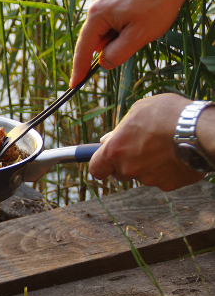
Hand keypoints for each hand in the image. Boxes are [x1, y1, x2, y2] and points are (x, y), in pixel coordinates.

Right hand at [70, 0, 214, 87]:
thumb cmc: (158, 4)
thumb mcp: (138, 36)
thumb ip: (116, 54)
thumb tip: (103, 63)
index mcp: (97, 14)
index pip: (83, 48)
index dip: (79, 68)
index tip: (74, 85)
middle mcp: (96, 4)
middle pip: (95, 38)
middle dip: (110, 47)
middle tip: (135, 41)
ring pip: (106, 29)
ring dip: (120, 35)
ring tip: (143, 25)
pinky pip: (113, 19)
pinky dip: (124, 26)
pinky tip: (142, 18)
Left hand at [89, 94, 205, 190]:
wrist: (200, 129)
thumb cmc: (168, 114)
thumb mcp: (138, 111)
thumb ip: (120, 128)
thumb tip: (108, 139)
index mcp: (115, 150)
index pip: (96, 169)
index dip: (101, 165)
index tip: (106, 161)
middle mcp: (128, 168)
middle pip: (120, 173)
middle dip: (127, 163)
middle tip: (143, 147)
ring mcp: (148, 179)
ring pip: (143, 175)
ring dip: (149, 165)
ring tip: (165, 146)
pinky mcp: (168, 185)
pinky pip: (163, 179)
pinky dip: (167, 170)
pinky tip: (177, 155)